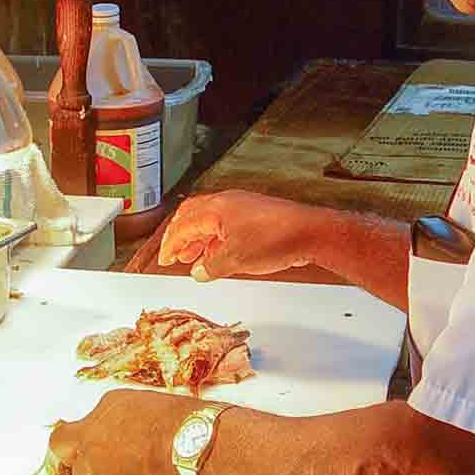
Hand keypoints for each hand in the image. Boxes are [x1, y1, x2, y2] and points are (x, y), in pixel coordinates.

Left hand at [48, 390, 195, 474]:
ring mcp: (96, 461)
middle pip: (62, 447)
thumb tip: (124, 429)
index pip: (78, 422)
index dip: (82, 436)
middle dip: (71, 454)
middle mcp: (92, 433)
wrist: (188, 441)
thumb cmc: (180, 421)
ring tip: (125, 473)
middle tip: (88, 460)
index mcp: (105, 406)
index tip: (88, 441)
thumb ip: (123, 418)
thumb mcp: (146, 406)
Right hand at [159, 190, 315, 280]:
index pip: (182, 225)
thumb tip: (199, 272)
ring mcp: (242, 207)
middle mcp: (226, 203)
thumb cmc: (276, 238)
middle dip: (180, 237)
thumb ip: (212, 266)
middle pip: (192, 217)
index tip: (165, 258)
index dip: (170, 244)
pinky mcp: (256, 216)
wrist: (310, 233)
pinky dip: (216, 241)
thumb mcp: (235, 259)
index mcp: (216, 208)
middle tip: (174, 254)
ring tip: (194, 258)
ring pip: (209, 222)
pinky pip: (226, 226)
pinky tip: (218, 256)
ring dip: (198, 240)